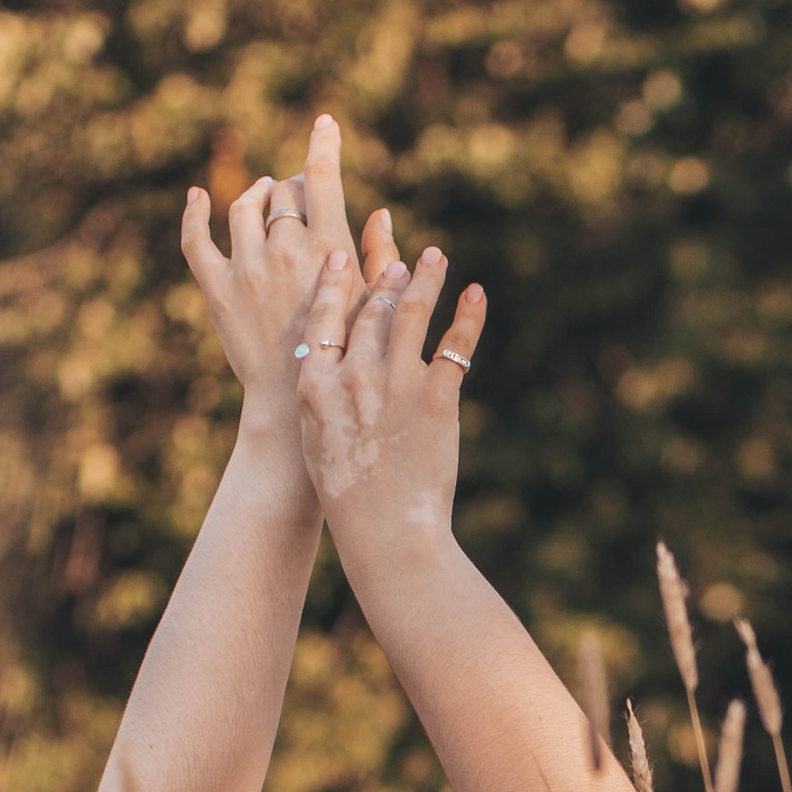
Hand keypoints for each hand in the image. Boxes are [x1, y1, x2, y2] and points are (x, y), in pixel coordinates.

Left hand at [180, 110, 399, 420]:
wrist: (294, 404)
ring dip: (254, 194)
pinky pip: (196, 240)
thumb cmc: (347, 357)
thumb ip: (379, 257)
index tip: (325, 122)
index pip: (323, 177)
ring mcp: (246, 266)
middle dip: (294, 188)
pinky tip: (196, 197)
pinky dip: (194, 214)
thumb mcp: (372, 305)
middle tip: (300, 195)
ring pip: (243, 205)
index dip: (324, 144)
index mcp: (327, 247)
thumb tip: (380, 214)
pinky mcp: (216, 289)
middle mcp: (284, 248)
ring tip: (262, 193)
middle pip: (285, 191)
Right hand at [293, 239, 488, 564]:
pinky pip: (453, 345)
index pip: (322, 320)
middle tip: (399, 263)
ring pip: (411, 313)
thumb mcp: (318, 442)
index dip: (334, 285)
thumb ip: (322, 399)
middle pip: (369, 312)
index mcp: (315, 388)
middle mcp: (352, 378)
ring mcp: (394, 385)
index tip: (341, 258)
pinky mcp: (435, 398)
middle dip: (386, 279)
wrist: (386, 534)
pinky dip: (468, 315)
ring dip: (426, 278)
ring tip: (436, 257)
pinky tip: (476, 295)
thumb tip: (332, 372)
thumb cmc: (349, 497)